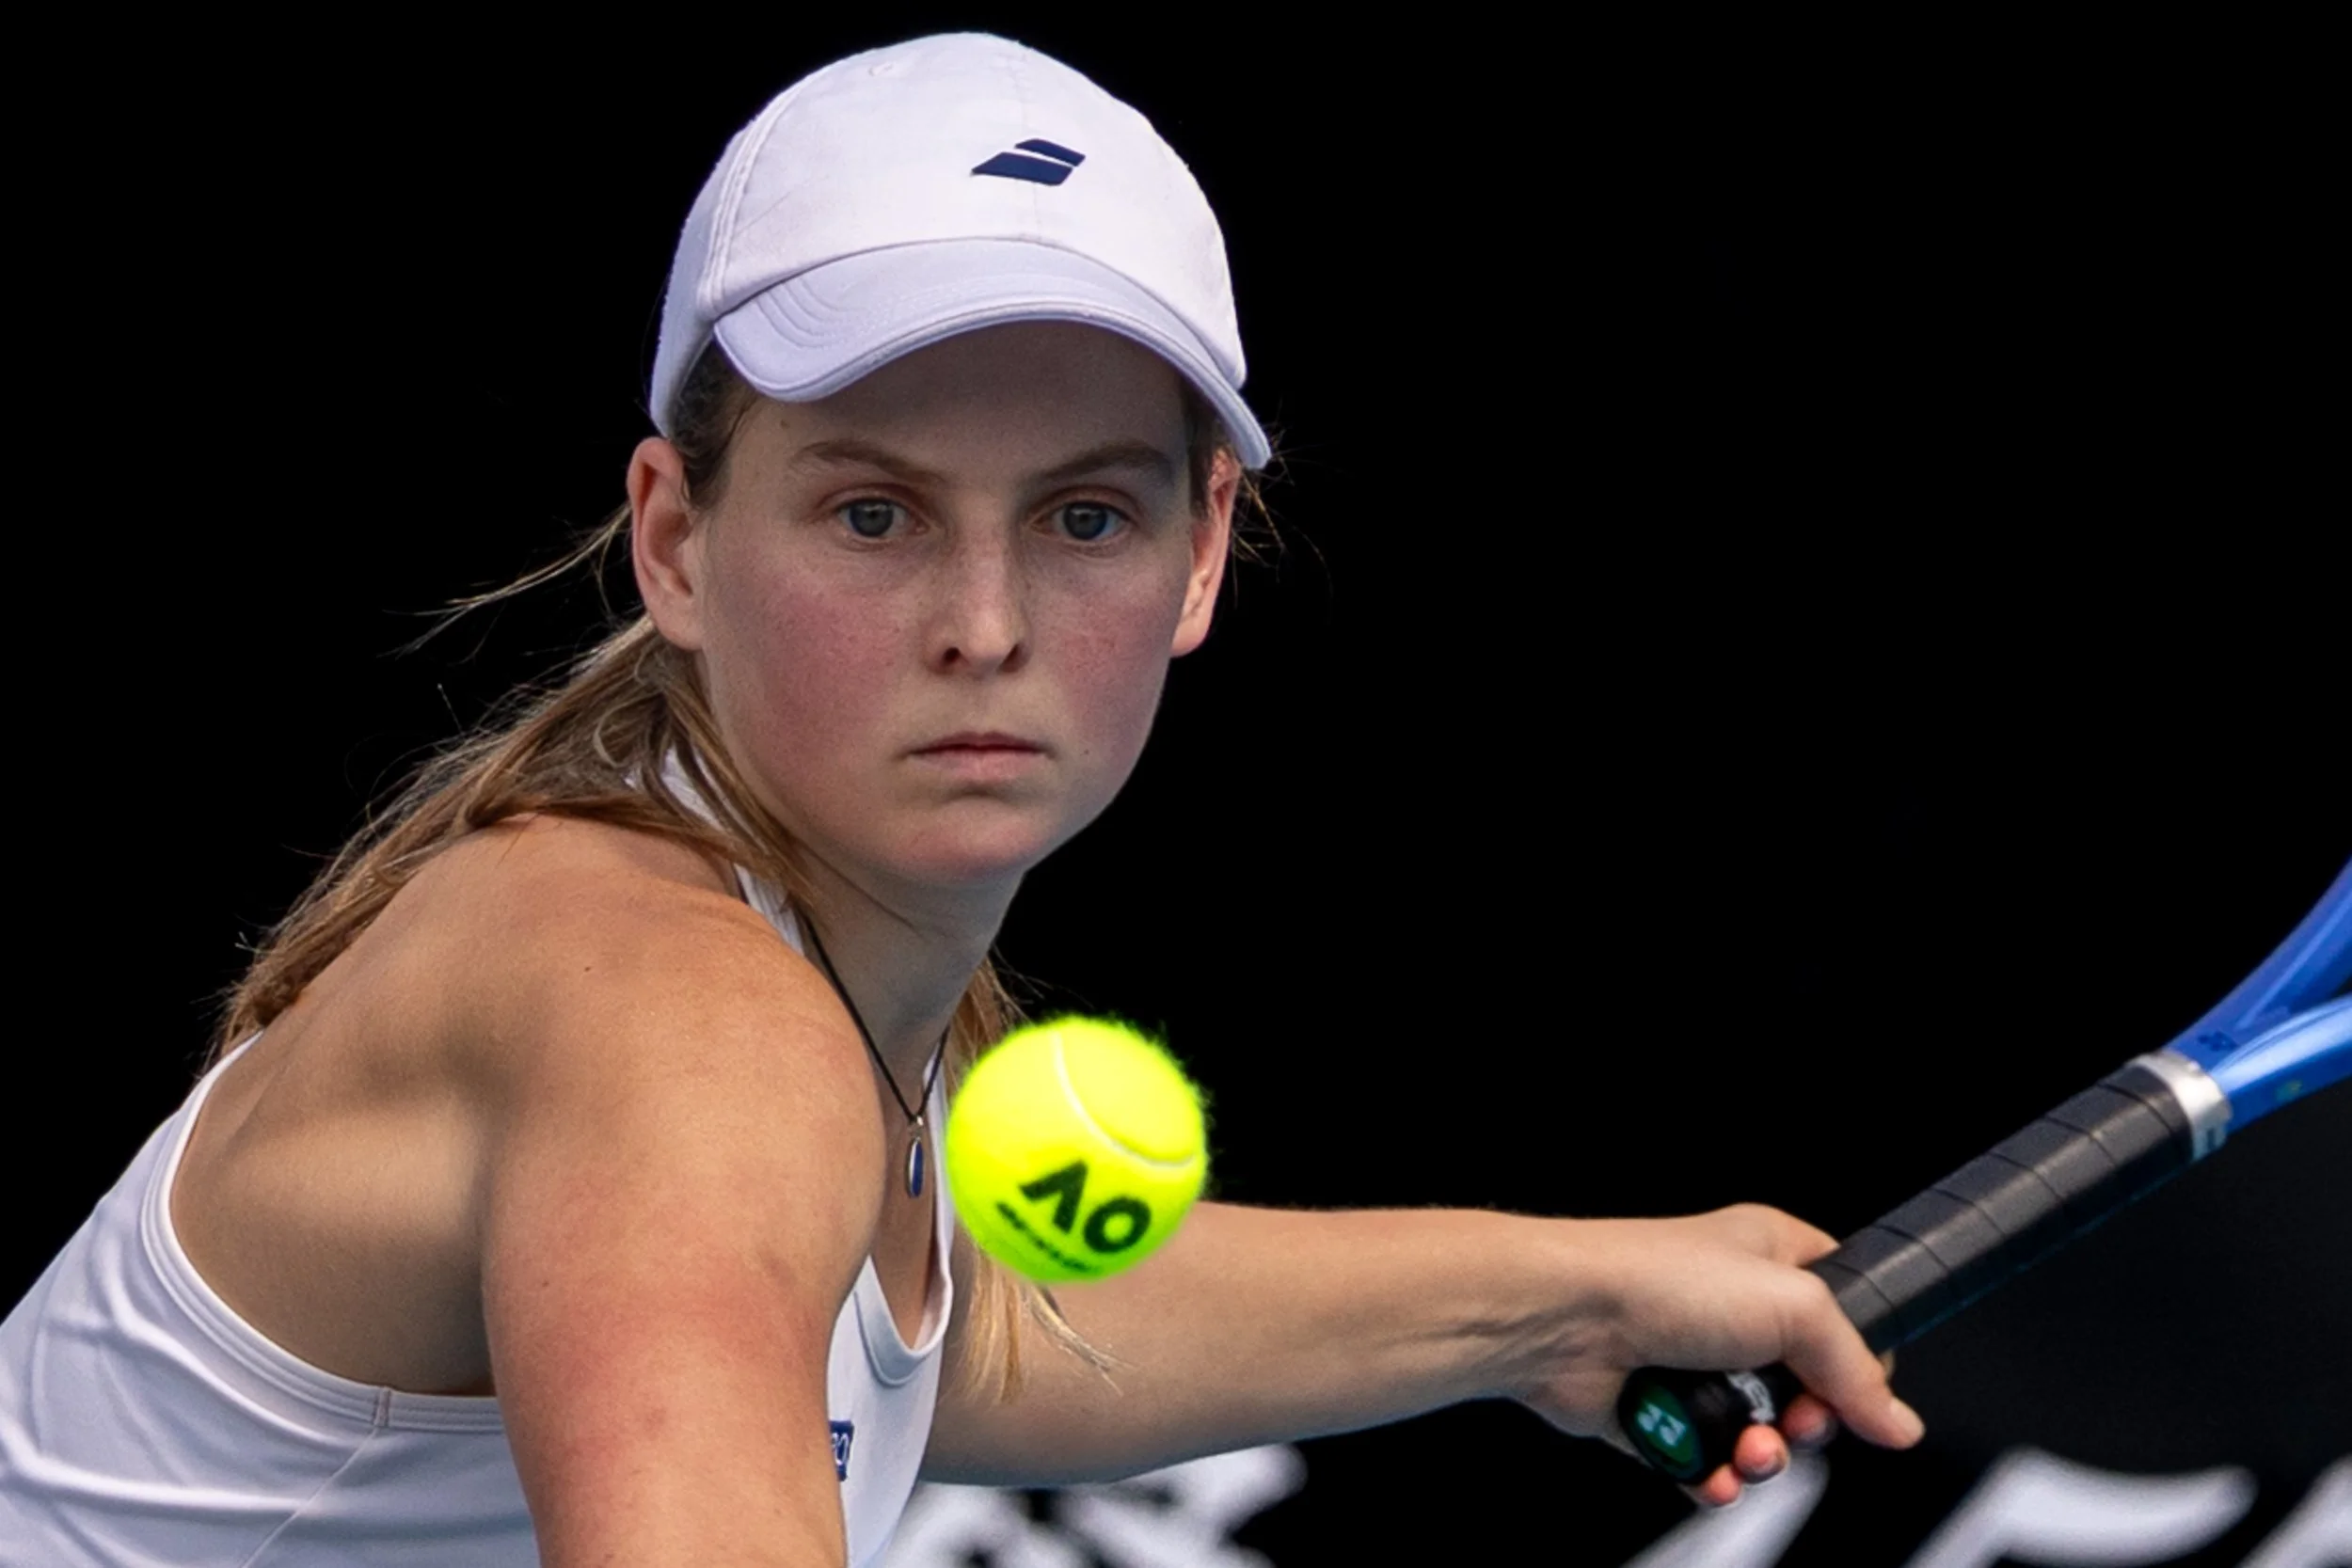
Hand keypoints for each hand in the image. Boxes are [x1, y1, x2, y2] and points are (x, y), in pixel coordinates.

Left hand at [1505, 1206, 1925, 1506]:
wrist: (1561, 1319)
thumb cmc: (1655, 1279)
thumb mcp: (1795, 1306)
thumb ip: (1856, 1368)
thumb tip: (1898, 1421)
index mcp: (1771, 1256)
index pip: (1846, 1307)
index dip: (1862, 1354)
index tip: (1860, 1386)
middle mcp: (1732, 1306)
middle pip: (1808, 1386)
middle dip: (1810, 1420)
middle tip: (1798, 1421)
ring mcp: (1693, 1359)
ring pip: (1759, 1432)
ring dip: (1763, 1457)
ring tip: (1750, 1452)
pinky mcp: (1660, 1409)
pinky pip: (1706, 1462)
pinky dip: (1715, 1477)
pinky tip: (1714, 1474)